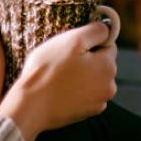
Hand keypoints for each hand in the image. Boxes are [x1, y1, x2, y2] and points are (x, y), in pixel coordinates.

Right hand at [0, 22, 116, 140]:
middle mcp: (110, 86)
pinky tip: (61, 90)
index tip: (73, 47)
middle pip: (102, 63)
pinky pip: (86, 94)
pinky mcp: (88, 112)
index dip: (90, 42)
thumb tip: (107, 28)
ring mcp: (100, 101)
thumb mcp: (72, 40)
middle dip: (86, 59)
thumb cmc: (48, 71)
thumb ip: (95, 31)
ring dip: (82, 75)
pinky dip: (77, 91)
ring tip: (60, 77)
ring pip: (93, 79)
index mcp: (109, 66)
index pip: (108, 45)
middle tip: (63, 61)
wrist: (30, 107)